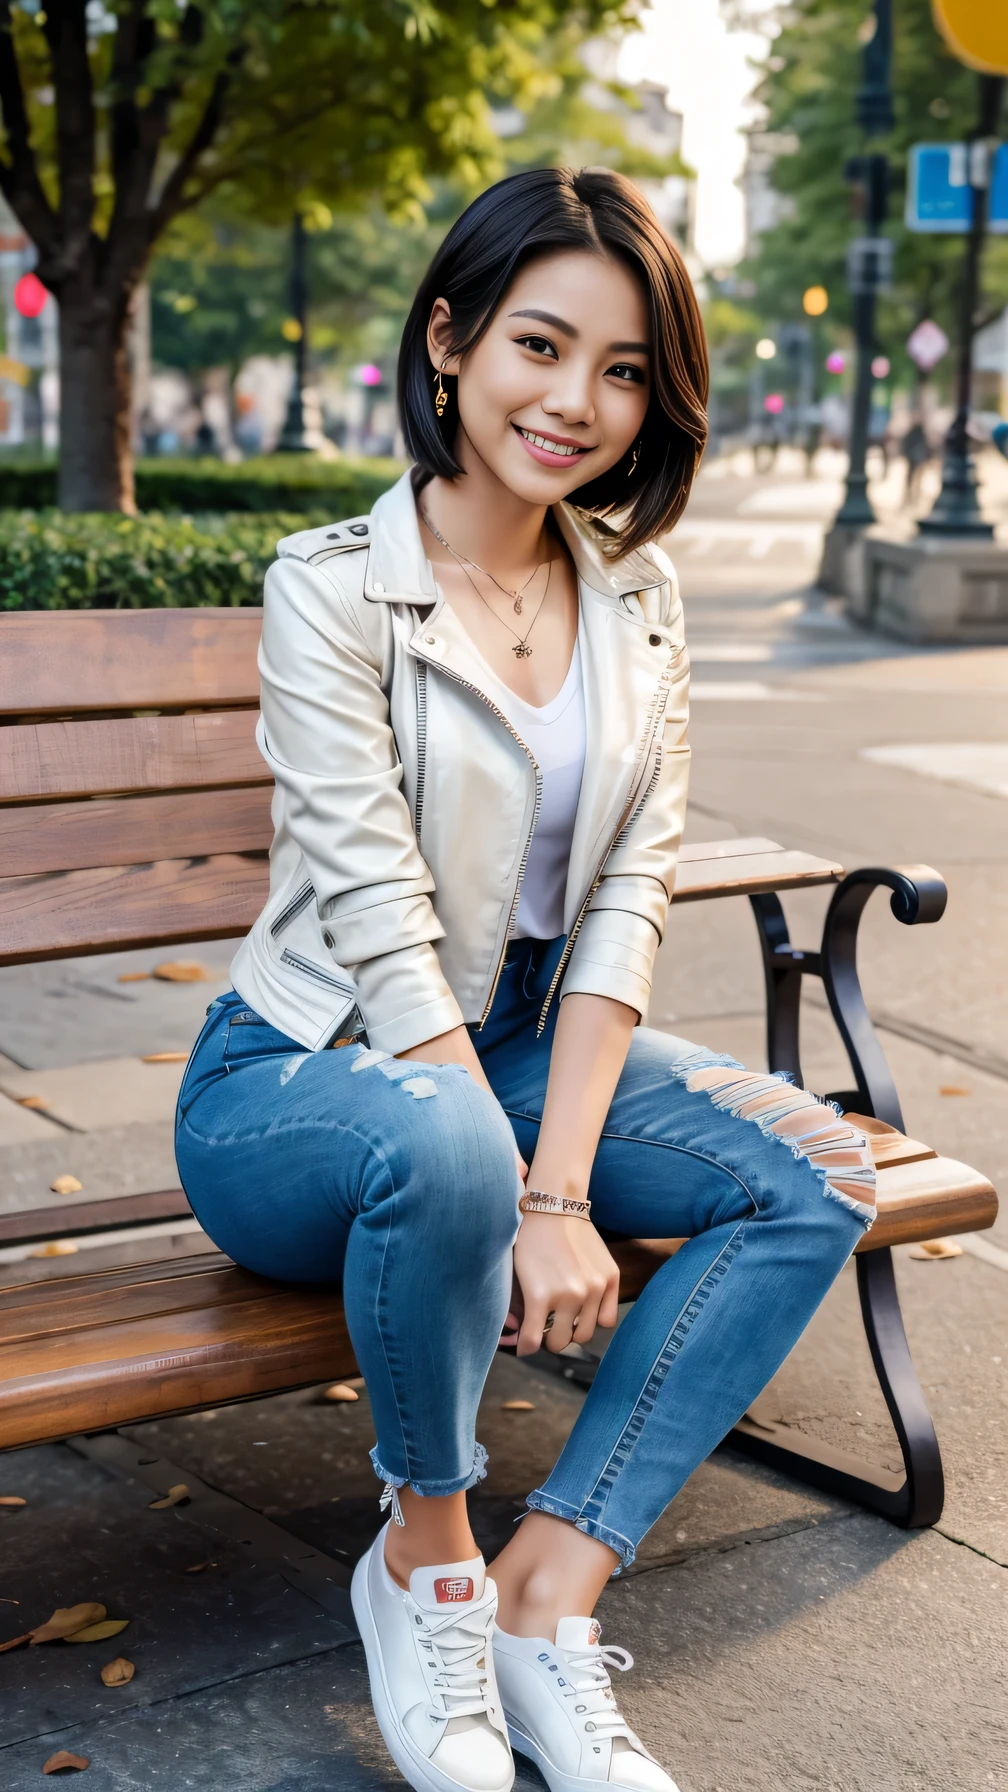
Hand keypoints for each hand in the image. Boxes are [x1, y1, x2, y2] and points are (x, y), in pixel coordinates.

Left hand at [508, 1212, 619, 1356]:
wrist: (555, 1207)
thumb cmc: (530, 1241)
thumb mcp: (518, 1276)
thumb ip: (521, 1310)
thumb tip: (523, 1342)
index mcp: (540, 1296)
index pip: (531, 1344)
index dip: (525, 1347)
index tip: (525, 1345)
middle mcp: (570, 1296)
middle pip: (559, 1343)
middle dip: (549, 1338)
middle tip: (545, 1326)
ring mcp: (594, 1288)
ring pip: (584, 1335)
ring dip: (572, 1330)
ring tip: (565, 1316)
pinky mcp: (610, 1279)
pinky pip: (607, 1319)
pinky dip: (596, 1318)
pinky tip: (585, 1307)